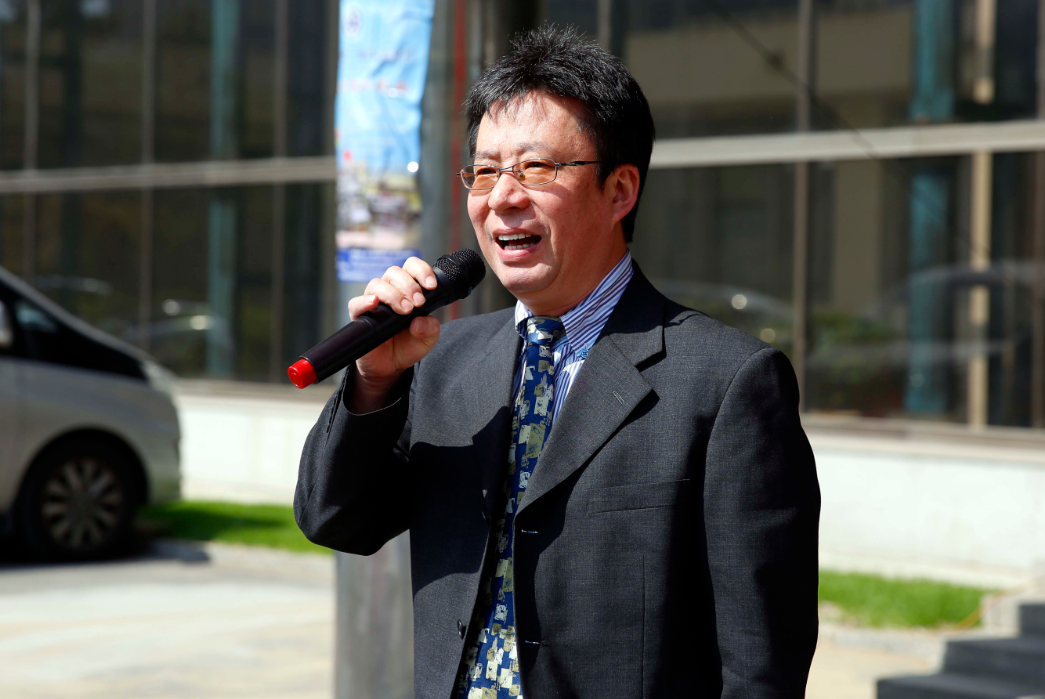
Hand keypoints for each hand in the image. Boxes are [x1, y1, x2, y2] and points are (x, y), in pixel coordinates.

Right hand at [346, 257, 440, 410]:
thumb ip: (431, 328)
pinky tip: (374, 303)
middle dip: (409, 285)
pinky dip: (364, 301)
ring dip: (393, 294)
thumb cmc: (408, 345)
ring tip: (405, 310)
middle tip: (418, 303)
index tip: (431, 286)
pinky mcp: (359, 316)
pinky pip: (356, 303)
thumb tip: (420, 322)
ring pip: (377, 284)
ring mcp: (373, 302)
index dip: (422, 271)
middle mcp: (389, 291)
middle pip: (394, 273)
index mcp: (408, 289)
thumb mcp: (428, 339)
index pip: (412, 267)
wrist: (391, 366)